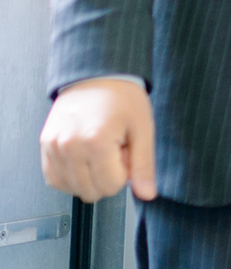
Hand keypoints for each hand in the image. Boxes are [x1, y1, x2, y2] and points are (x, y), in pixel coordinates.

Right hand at [40, 77, 156, 202]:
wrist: (98, 74)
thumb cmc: (122, 96)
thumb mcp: (143, 128)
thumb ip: (144, 165)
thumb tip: (147, 194)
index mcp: (96, 142)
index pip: (111, 186)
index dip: (124, 172)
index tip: (125, 151)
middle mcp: (69, 146)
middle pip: (90, 191)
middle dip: (107, 175)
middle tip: (114, 149)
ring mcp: (53, 146)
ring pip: (72, 188)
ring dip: (89, 175)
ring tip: (99, 149)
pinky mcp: (44, 145)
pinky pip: (54, 179)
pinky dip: (71, 176)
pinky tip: (84, 157)